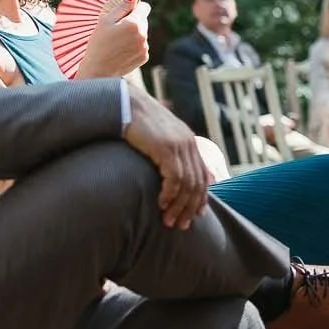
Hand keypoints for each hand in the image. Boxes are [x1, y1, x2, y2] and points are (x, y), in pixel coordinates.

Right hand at [79, 0, 151, 78]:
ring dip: (133, 34)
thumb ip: (122, 7)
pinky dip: (133, 45)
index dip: (135, 7)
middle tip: (116, 30)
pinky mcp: (144, 57)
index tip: (126, 11)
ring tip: (116, 42)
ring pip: (142, 33)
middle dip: (133, 21)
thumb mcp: (105, 21)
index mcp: (135, 24)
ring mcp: (145, 47)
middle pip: (143, 20)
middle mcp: (143, 35)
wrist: (98, 71)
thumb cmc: (98, 44)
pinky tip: (120, 50)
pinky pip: (141, 45)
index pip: (145, 7)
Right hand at [123, 90, 210, 229]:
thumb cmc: (136, 122)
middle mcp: (188, 144)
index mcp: (189, 142)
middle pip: (197, 183)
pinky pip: (174, 178)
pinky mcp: (166, 148)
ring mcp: (179, 145)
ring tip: (168, 221)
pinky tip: (161, 205)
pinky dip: (170, 195)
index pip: (202, 175)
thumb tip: (168, 174)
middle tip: (182, 225)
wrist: (126, 103)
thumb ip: (167, 154)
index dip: (201, 197)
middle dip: (190, 207)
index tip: (196, 215)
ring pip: (187, 184)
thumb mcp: (157, 139)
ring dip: (179, 206)